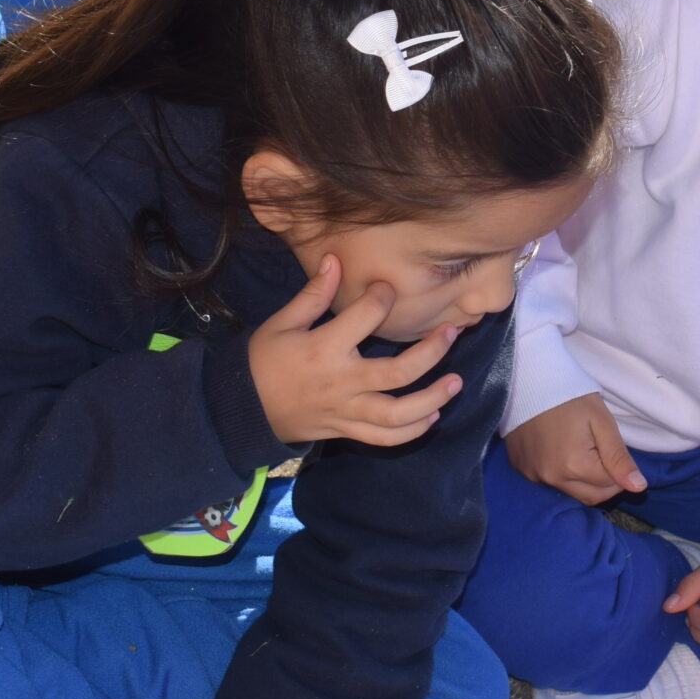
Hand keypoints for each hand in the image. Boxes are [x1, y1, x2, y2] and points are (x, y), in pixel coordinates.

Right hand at [248, 255, 460, 446]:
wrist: (242, 408)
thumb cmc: (263, 361)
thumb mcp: (281, 323)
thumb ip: (312, 295)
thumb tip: (334, 260)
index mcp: (324, 349)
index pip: (365, 319)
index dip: (382, 297)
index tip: (388, 288)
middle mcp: (341, 382)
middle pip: (397, 373)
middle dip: (431, 353)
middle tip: (452, 332)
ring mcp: (346, 411)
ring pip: (397, 414)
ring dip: (432, 399)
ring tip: (457, 383)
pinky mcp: (346, 431)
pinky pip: (383, 438)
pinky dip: (411, 432)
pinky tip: (433, 417)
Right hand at [505, 392, 646, 505]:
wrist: (531, 380)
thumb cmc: (571, 397)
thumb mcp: (602, 423)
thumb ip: (619, 458)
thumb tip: (638, 487)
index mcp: (574, 465)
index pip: (610, 487)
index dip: (619, 472)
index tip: (612, 450)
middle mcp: (551, 477)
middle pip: (591, 497)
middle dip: (604, 483)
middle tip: (602, 454)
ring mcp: (533, 475)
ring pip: (571, 492)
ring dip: (583, 481)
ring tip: (582, 452)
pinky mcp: (522, 470)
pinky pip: (549, 483)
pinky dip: (561, 475)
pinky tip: (561, 452)